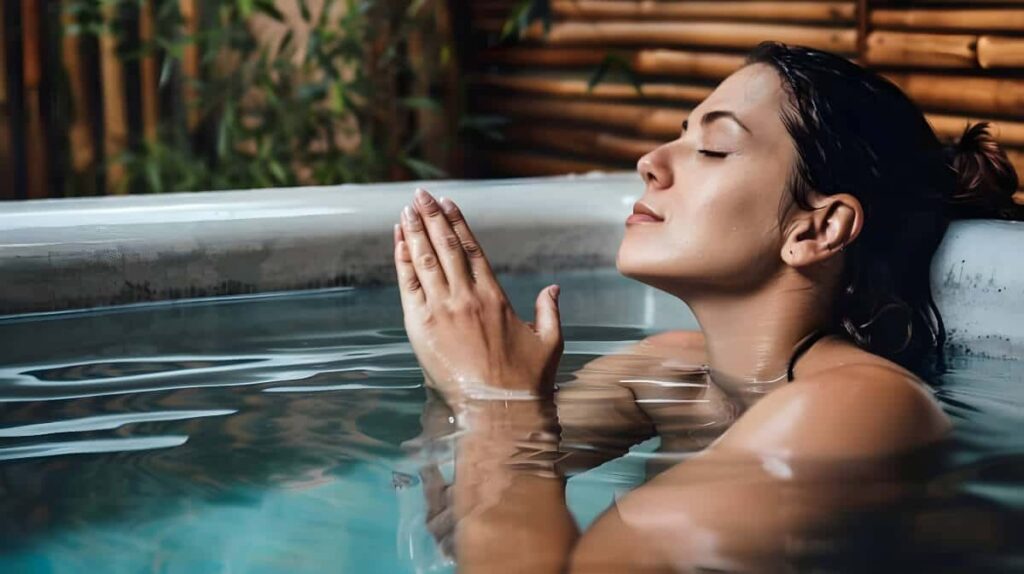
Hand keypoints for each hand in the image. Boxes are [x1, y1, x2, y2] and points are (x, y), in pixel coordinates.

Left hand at [393, 188, 563, 405]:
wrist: (499, 410)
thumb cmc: (526, 381)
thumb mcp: (549, 342)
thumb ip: (550, 311)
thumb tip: (553, 289)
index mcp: (495, 296)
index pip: (471, 250)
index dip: (458, 224)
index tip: (449, 204)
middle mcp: (466, 297)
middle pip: (445, 246)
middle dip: (431, 217)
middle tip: (421, 195)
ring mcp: (442, 310)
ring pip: (425, 259)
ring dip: (415, 231)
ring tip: (407, 209)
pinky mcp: (421, 326)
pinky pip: (409, 284)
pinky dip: (403, 260)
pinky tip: (399, 241)